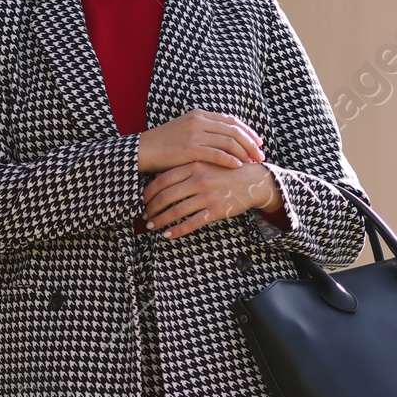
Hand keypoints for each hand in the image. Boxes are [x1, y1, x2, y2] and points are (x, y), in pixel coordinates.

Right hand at [137, 108, 263, 175]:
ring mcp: (194, 134)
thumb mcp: (185, 129)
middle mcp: (199, 121)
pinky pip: (216, 154)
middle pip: (234, 130)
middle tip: (261, 155)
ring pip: (228, 142)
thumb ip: (204, 130)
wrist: (143, 150)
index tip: (258, 141)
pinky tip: (238, 167)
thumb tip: (225, 138)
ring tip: (253, 162)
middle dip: (251, 143)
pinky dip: (230, 160)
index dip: (247, 131)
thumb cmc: (165, 144)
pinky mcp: (190, 149)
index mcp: (199, 114)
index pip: (231, 120)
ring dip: (244, 152)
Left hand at [143, 159, 282, 238]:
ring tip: (151, 227)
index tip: (142, 200)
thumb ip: (186, 167)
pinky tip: (167, 235)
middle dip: (152, 208)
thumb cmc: (227, 170)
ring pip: (176, 211)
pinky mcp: (217, 210)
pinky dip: (177, 231)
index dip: (149, 192)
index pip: (163, 179)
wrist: (254, 180)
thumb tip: (160, 176)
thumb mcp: (206, 161)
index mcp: (194, 165)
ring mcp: (208, 195)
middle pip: (166, 196)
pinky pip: (192, 223)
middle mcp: (199, 180)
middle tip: (144, 216)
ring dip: (160, 221)